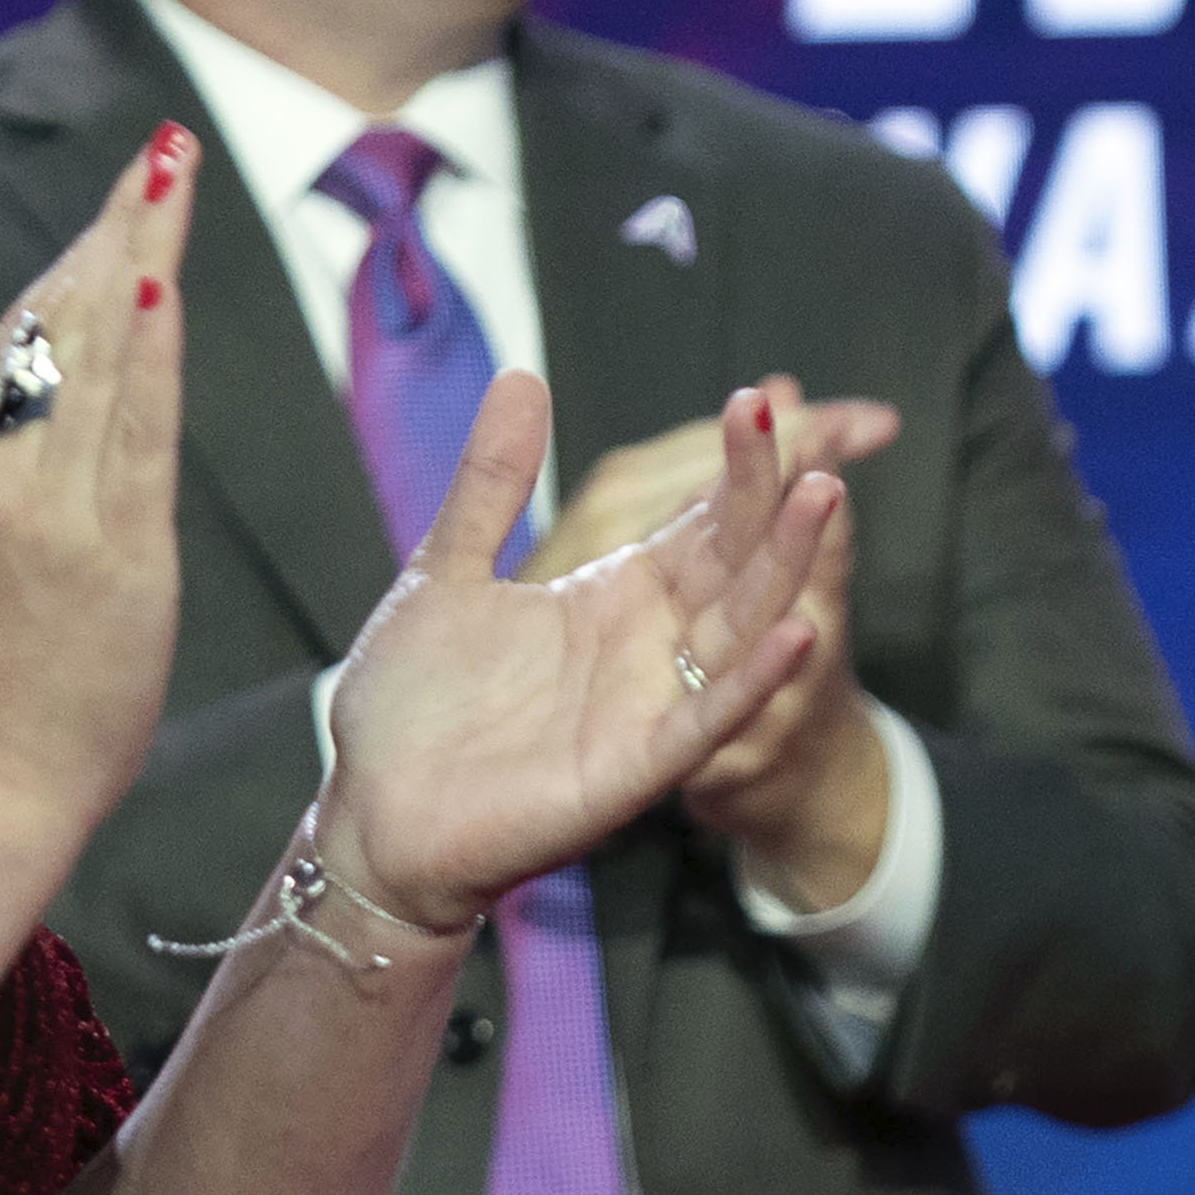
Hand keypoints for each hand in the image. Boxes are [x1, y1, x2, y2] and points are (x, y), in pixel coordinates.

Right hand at [0, 123, 199, 846]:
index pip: (25, 328)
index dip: (79, 250)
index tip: (127, 187)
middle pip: (63, 321)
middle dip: (118, 226)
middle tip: (167, 147)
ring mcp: (47, 506)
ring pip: (97, 359)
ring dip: (139, 260)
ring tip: (172, 180)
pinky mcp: (109, 552)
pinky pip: (133, 435)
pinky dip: (145, 359)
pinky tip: (162, 288)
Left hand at [314, 377, 840, 929]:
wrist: (371, 816)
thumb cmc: (410, 709)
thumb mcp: (445, 572)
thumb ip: (491, 483)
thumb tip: (521, 379)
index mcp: (613, 597)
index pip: (697, 520)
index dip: (733, 466)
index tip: (758, 402)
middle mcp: (647, 645)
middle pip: (733, 561)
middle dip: (769, 497)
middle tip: (803, 430)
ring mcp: (649, 704)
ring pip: (740, 626)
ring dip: (785, 566)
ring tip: (823, 498)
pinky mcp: (636, 766)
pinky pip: (708, 717)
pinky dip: (755, 678)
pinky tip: (796, 632)